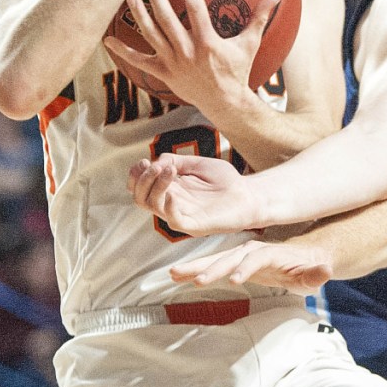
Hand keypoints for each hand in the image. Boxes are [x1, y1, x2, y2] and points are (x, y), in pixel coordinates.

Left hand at [104, 0, 278, 106]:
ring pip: (151, 35)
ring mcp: (172, 63)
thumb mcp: (251, 45)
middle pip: (167, 19)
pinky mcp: (163, 73)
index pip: (196, 11)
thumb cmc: (238, 71)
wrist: (226, 103)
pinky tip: (108, 39)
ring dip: (139, 15)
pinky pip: (139, 61)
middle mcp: (187, 52)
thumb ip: (260, 19)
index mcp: (207, 43)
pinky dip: (123, 51)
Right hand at [128, 154, 258, 235]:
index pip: (140, 187)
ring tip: (169, 170)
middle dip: (142, 179)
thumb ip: (177, 160)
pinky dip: (167, 207)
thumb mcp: (198, 164)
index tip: (144, 161)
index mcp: (170, 189)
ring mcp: (181, 215)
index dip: (136, 175)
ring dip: (155, 186)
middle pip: (140, 197)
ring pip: (152, 206)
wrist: (250, 194)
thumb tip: (157, 162)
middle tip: (154, 165)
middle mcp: (171, 203)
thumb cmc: (226, 180)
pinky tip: (172, 193)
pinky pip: (173, 220)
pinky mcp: (194, 226)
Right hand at [169, 239, 331, 294]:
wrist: (301, 256)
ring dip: (197, 266)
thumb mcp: (315, 273)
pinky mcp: (233, 263)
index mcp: (270, 252)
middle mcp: (252, 250)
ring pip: (216, 260)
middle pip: (231, 258)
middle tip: (197, 280)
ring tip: (174, 273)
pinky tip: (176, 275)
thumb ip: (318, 274)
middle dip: (214, 268)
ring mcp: (241, 255)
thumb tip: (326, 271)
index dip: (246, 268)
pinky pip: (211, 265)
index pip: (256, 259)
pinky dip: (195, 269)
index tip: (235, 280)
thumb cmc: (308, 268)